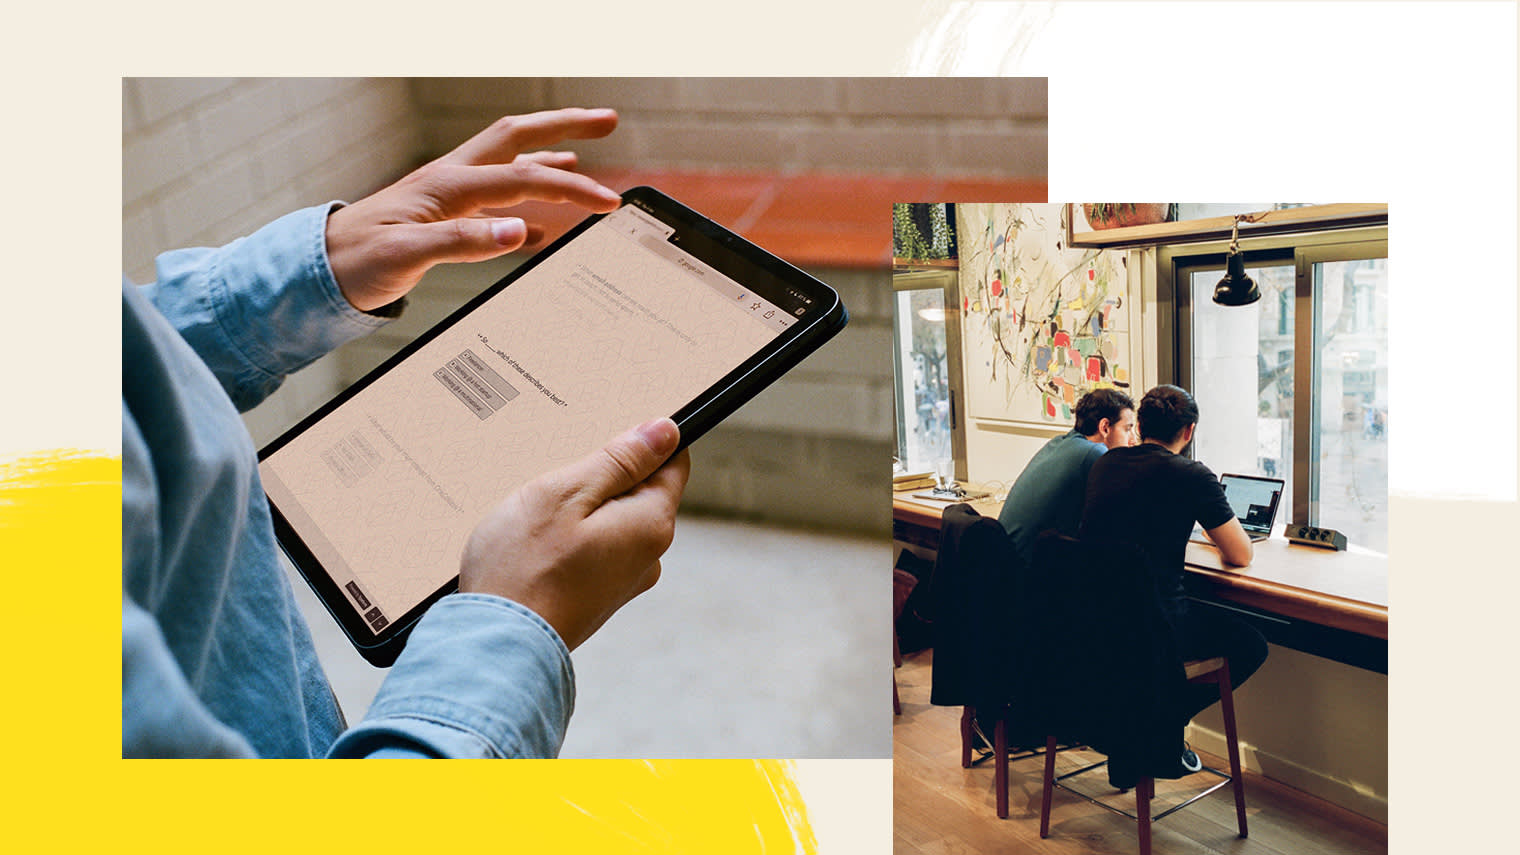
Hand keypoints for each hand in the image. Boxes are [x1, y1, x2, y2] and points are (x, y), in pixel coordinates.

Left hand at [325, 107, 621, 311]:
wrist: (317, 270)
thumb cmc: (356, 262)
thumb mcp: (408, 256)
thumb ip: (464, 242)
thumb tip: (520, 231)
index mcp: (448, 185)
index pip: (525, 178)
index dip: (572, 188)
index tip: (607, 203)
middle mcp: (450, 179)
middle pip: (519, 138)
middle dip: (565, 125)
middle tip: (607, 120)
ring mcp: (446, 193)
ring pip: (508, 160)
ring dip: (547, 152)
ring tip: (582, 150)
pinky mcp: (441, 213)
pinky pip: (494, 197)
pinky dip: (524, 200)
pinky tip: (538, 222)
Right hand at [459, 418, 690, 650]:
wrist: (494, 646)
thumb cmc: (522, 568)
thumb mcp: (565, 493)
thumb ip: (620, 460)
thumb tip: (666, 431)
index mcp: (651, 524)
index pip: (672, 462)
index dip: (640, 442)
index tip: (600, 439)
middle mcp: (648, 556)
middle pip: (639, 492)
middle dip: (601, 478)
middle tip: (554, 483)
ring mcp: (624, 581)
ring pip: (612, 521)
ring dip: (580, 510)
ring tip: (538, 518)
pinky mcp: (598, 598)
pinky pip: (594, 550)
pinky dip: (570, 539)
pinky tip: (536, 545)